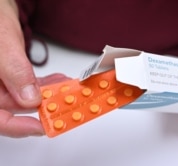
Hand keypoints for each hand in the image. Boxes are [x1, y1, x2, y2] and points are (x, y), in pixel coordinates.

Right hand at [0, 0, 69, 137]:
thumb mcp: (1, 43)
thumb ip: (13, 70)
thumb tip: (29, 99)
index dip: (18, 126)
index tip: (42, 127)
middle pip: (13, 107)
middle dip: (42, 106)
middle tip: (65, 104)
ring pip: (23, 96)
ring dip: (46, 94)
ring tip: (66, 89)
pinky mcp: (9, 73)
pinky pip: (26, 83)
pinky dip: (43, 83)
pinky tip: (57, 80)